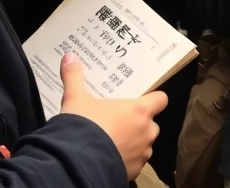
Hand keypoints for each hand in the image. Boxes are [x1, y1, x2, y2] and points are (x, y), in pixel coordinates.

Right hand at [59, 53, 165, 179]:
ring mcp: (141, 154)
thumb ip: (74, 76)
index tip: (141, 100)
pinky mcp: (133, 173)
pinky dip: (125, 161)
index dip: (153, 99)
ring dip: (133, 143)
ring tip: (112, 141)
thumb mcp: (75, 98)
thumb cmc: (83, 127)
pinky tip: (109, 158)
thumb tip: (69, 56)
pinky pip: (134, 164)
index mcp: (139, 110)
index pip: (160, 100)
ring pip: (144, 145)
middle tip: (119, 121)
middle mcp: (146, 131)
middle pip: (151, 123)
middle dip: (138, 123)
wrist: (75, 165)